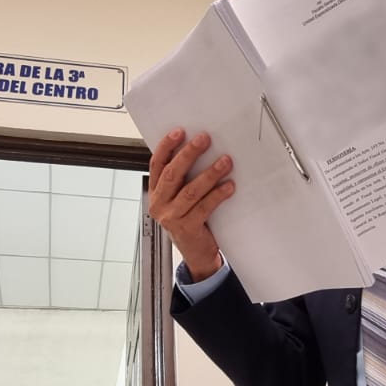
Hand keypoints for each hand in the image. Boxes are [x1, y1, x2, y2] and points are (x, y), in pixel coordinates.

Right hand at [148, 129, 235, 280]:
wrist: (195, 253)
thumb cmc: (189, 221)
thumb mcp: (178, 199)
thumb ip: (182, 180)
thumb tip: (199, 150)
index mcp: (156, 193)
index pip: (157, 164)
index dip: (167, 146)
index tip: (180, 132)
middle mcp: (159, 204)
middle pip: (173, 174)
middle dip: (189, 154)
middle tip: (204, 139)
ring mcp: (171, 217)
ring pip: (190, 190)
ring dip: (210, 173)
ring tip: (225, 161)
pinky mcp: (187, 228)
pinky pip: (204, 207)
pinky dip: (218, 195)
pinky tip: (229, 186)